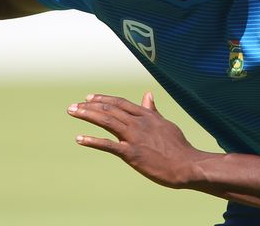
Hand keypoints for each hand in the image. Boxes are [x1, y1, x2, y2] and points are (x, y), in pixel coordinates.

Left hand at [67, 92, 206, 188]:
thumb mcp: (165, 124)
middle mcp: (139, 123)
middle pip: (110, 110)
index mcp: (147, 116)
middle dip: (89, 106)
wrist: (187, 165)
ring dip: (87, 115)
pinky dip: (92, 141)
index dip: (104, 99)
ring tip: (72, 112)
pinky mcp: (132, 154)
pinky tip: (79, 138)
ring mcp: (135, 137)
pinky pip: (109, 145)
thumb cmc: (178, 147)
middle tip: (73, 106)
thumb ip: (153, 111)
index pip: (120, 103)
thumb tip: (148, 94)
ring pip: (107, 121)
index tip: (89, 98)